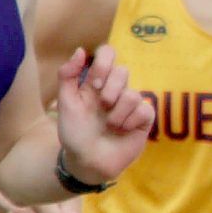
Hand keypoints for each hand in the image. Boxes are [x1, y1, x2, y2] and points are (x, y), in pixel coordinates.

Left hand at [52, 43, 152, 185]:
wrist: (87, 161)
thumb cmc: (74, 133)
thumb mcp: (65, 103)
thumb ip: (68, 75)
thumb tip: (81, 50)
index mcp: (96, 83)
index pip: (107, 54)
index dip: (104, 64)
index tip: (95, 84)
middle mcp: (115, 90)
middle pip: (123, 71)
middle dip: (111, 89)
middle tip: (102, 105)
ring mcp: (130, 106)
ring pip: (133, 93)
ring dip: (118, 111)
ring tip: (110, 125)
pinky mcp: (143, 121)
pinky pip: (145, 110)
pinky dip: (131, 121)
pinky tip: (123, 130)